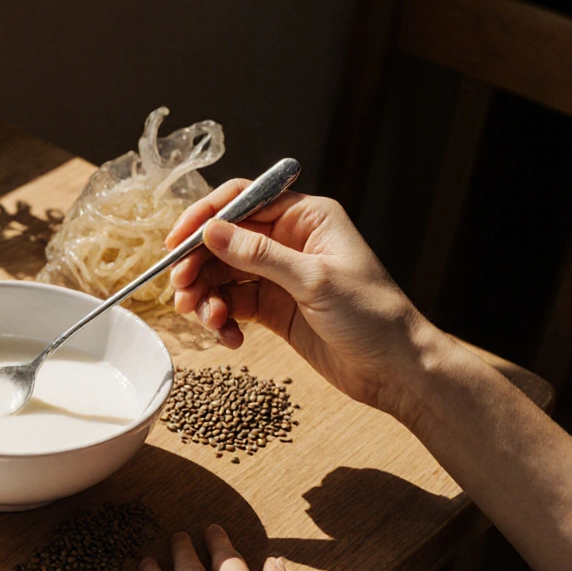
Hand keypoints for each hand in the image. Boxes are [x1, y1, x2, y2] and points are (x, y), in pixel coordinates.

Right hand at [165, 179, 436, 413]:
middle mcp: (288, 241)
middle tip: (182, 290)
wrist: (395, 370)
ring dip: (206, 296)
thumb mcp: (314, 281)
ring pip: (222, 274)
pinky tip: (230, 338)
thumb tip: (211, 232)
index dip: (206, 217)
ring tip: (207, 320)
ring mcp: (278, 275)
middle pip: (224, 240)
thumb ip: (259, 255)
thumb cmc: (372, 316)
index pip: (243, 200)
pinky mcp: (272, 307)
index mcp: (306, 218)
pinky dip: (222, 320)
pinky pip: (231, 304)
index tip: (176, 242)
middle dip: (198, 265)